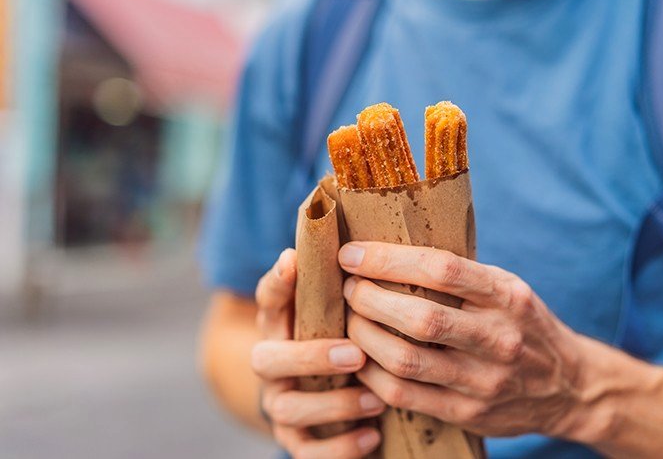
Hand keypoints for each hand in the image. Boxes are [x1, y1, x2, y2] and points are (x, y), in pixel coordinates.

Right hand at [251, 249, 383, 458]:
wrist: (314, 397)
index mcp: (282, 327)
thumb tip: (362, 242)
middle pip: (267, 360)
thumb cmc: (335, 340)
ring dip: (334, 405)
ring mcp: (281, 403)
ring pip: (288, 408)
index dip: (276, 281)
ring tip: (377, 400)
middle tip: (355, 353)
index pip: (268, 300)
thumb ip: (340, 285)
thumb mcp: (334, 312)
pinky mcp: (295, 440)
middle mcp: (273, 365)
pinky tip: (373, 436)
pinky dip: (340, 448)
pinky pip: (307, 452)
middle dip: (310, 356)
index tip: (293, 260)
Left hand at [339, 241, 589, 438]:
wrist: (570, 388)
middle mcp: (500, 337)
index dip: (388, 259)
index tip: (352, 254)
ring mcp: (485, 381)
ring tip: (350, 320)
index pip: (441, 269)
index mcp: (507, 295)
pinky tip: (360, 358)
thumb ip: (460, 274)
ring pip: (406, 360)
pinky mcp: (468, 413)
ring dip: (364, 336)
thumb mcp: (506, 288)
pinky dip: (372, 374)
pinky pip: (404, 395)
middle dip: (369, 299)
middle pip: (420, 318)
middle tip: (348, 288)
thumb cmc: (522, 324)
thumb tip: (387, 248)